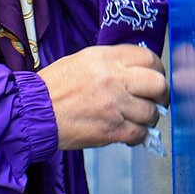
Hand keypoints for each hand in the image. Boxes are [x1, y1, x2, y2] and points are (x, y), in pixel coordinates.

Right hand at [38, 43, 169, 149]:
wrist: (33, 111)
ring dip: (148, 117)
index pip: (148, 58)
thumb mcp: (82, 61)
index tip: (154, 77)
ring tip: (138, 118)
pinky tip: (129, 133)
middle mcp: (114, 79)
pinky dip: (138, 135)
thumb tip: (135, 72)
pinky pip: (139, 133)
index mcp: (106, 58)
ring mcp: (115, 105)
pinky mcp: (111, 129)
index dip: (157, 69)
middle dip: (161, 94)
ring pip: (151, 112)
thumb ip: (111, 63)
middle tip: (156, 99)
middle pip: (158, 84)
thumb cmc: (54, 86)